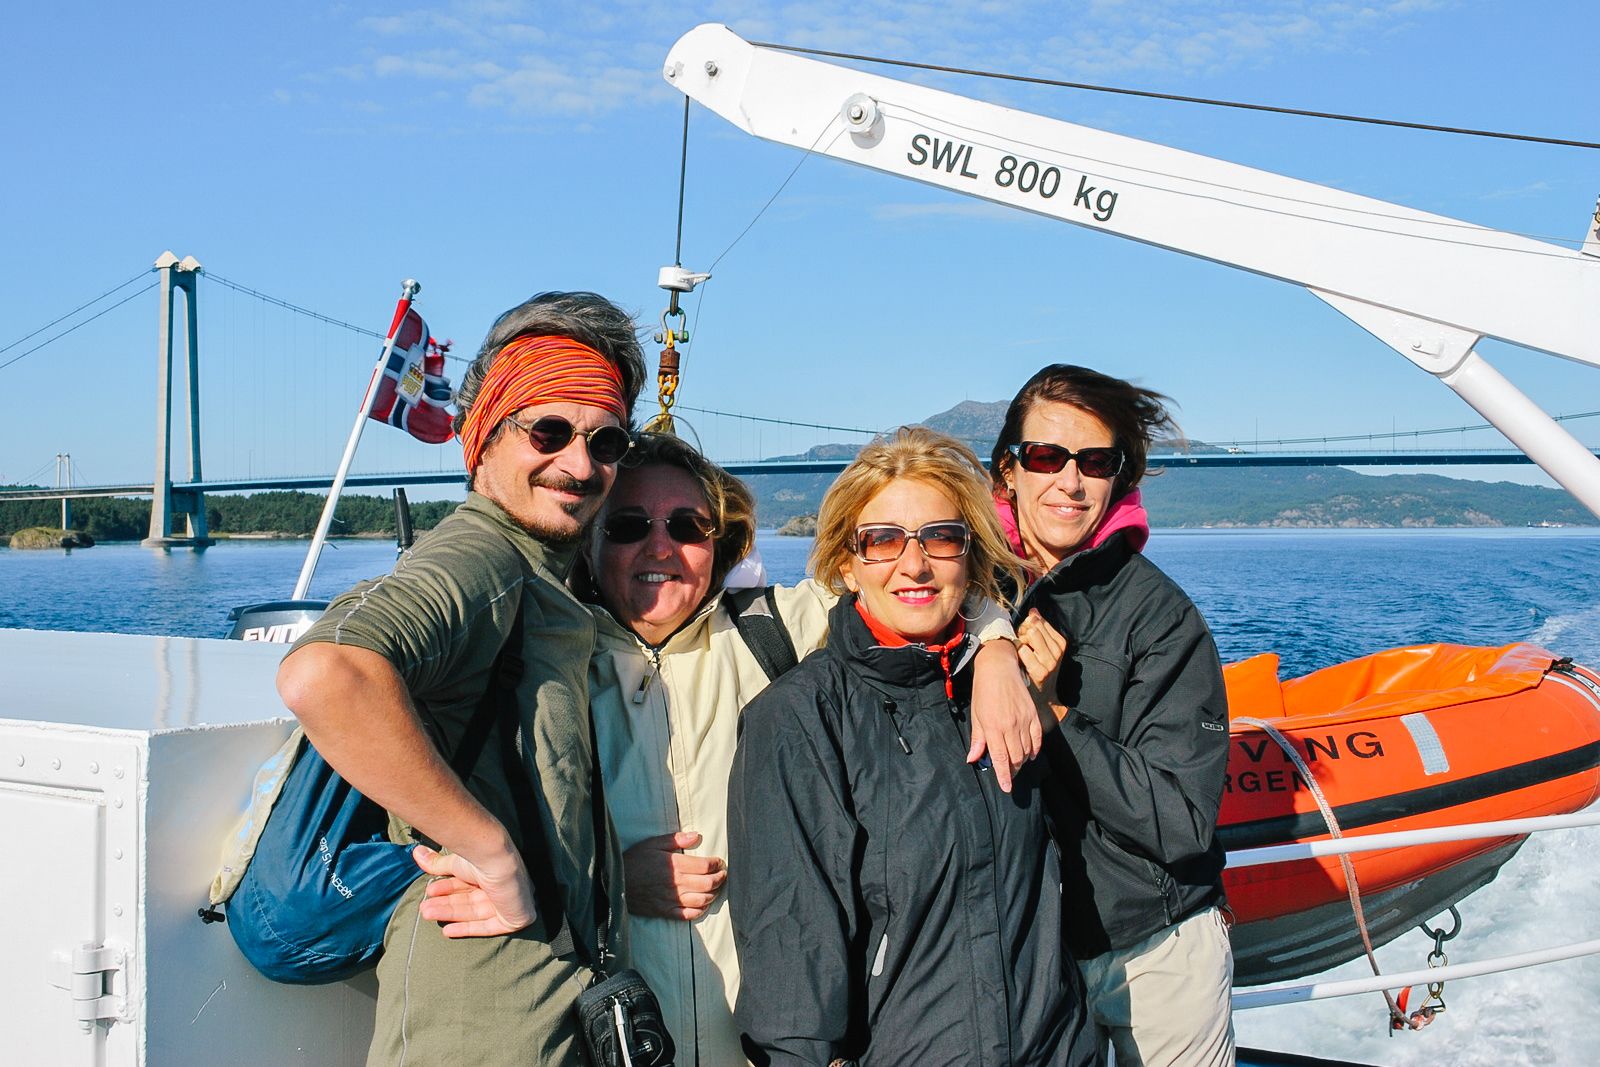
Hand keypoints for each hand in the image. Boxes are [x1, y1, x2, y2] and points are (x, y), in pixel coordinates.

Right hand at [414, 843, 536, 936]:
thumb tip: (417, 852)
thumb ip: (438, 863)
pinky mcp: (515, 917)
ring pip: (475, 912)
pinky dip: (468, 928)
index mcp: (491, 871)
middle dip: (446, 904)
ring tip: (427, 913)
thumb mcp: (455, 862)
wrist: (495, 858)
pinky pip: (488, 927)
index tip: (430, 891)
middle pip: (470, 900)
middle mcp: (501, 886)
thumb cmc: (479, 856)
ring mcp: (509, 902)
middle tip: (424, 908)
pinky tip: (447, 931)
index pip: (469, 884)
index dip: (448, 889)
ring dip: (450, 914)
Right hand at [623, 831, 727, 920]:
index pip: (706, 866)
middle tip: (722, 874)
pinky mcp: (665, 911)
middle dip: (720, 878)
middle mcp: (677, 883)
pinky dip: (700, 910)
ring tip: (715, 888)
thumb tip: (696, 836)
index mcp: (675, 865)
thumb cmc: (635, 860)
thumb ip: (676, 839)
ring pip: (702, 900)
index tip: (720, 862)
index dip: (717, 864)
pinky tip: (702, 904)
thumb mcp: (653, 843)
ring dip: (713, 894)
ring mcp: (672, 899)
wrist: (615, 882)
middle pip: (709, 884)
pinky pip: (688, 915)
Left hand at [970, 640, 1042, 793]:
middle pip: (1016, 757)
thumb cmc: (983, 692)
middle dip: (1012, 770)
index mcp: (993, 727)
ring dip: (1022, 761)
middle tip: (1008, 774)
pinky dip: (1035, 749)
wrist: (998, 669)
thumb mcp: (976, 715)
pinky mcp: (1033, 714)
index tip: (1007, 787)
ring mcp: (1024, 720)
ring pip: (1027, 750)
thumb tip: (973, 759)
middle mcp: (1010, 725)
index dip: (1004, 776)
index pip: (1001, 758)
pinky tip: (1030, 754)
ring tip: (1016, 764)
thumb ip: (978, 739)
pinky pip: (1037, 738)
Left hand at [1015, 609, 1067, 694]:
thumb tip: (1033, 611)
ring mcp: (1049, 661)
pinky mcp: (1039, 672)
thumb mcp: (1044, 648)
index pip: (1040, 620)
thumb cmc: (1040, 669)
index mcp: (1060, 643)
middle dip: (1023, 630)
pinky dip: (1018, 652)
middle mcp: (1057, 651)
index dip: (1027, 624)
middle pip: (1034, 626)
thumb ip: (1040, 629)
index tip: (1024, 633)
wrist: (1044, 698)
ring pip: (1030, 635)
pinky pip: (1023, 650)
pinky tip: (1018, 660)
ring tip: (1020, 651)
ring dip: (1020, 640)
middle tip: (1020, 642)